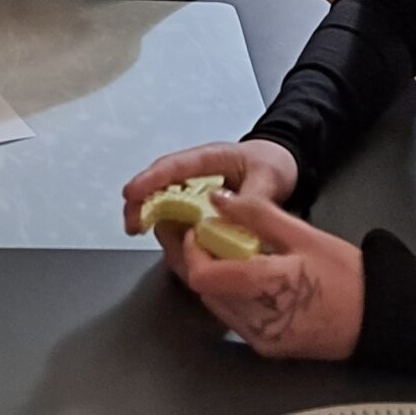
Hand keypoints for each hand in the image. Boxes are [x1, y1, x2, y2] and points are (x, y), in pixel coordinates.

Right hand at [123, 138, 299, 277]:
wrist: (283, 169)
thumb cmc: (271, 164)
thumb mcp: (268, 176)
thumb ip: (253, 198)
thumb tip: (234, 216)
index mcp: (208, 160)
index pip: (171, 167)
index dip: (149, 180)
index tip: (132, 194)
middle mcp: (195, 177)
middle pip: (157, 188)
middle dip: (141, 207)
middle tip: (134, 227)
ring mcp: (195, 196)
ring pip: (165, 210)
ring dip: (160, 229)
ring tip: (173, 250)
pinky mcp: (199, 215)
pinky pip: (180, 226)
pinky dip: (177, 241)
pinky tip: (185, 255)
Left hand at [179, 192, 364, 361]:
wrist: (378, 319)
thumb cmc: (347, 276)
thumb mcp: (304, 234)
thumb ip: (256, 214)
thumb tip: (218, 200)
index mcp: (265, 287)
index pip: (203, 275)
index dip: (194, 251)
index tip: (202, 230)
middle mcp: (256, 321)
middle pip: (206, 291)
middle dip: (205, 262)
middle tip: (219, 238)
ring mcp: (261, 339)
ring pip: (217, 306)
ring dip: (218, 280)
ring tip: (239, 258)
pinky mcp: (267, 349)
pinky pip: (235, 321)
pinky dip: (233, 298)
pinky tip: (254, 281)